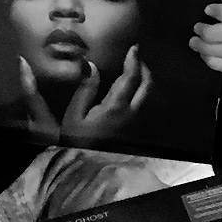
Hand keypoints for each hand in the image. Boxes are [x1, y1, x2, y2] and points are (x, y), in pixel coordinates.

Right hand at [19, 47, 151, 147]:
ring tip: (134, 72)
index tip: (134, 48)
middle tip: (135, 58)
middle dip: (144, 69)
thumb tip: (90, 65)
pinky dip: (141, 94)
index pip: (131, 77)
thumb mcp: (74, 115)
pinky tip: (131, 94)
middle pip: (147, 86)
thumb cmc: (76, 143)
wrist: (88, 174)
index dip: (134, 60)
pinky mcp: (134, 133)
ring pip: (148, 97)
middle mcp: (131, 114)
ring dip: (144, 81)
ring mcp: (135, 125)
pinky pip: (144, 107)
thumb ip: (84, 89)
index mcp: (116, 106)